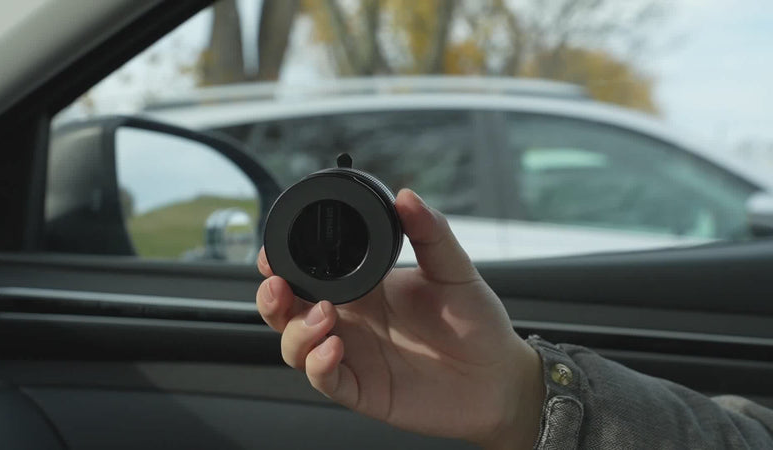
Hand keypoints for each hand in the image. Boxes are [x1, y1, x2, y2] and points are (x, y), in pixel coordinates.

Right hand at [256, 189, 544, 449]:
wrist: (499, 377)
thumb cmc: (476, 323)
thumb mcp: (454, 271)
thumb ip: (430, 233)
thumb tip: (406, 196)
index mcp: (363, 288)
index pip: (309, 273)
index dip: (283, 263)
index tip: (272, 252)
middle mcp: (350, 321)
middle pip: (289, 310)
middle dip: (272, 297)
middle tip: (279, 286)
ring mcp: (352, 355)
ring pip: (296, 346)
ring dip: (295, 330)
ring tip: (323, 317)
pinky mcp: (361, 389)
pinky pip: (325, 380)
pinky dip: (318, 365)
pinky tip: (333, 348)